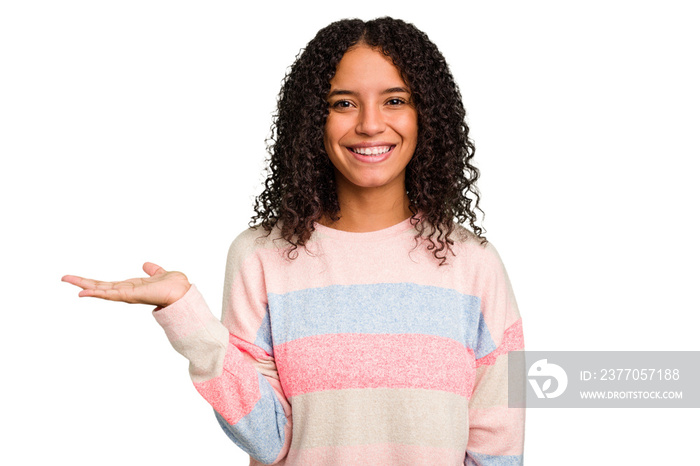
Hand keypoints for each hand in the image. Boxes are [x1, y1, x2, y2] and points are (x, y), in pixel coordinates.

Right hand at [62, 262, 190, 307]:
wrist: (182, 293)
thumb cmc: (175, 286)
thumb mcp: (160, 273)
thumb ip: (153, 270)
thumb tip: (146, 265)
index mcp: (132, 286)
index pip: (108, 284)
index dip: (94, 283)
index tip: (80, 281)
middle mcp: (126, 292)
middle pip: (100, 287)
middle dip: (82, 283)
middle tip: (64, 277)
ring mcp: (126, 295)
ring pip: (101, 290)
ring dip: (84, 285)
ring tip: (67, 280)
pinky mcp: (129, 296)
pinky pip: (109, 294)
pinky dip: (96, 293)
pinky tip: (83, 292)